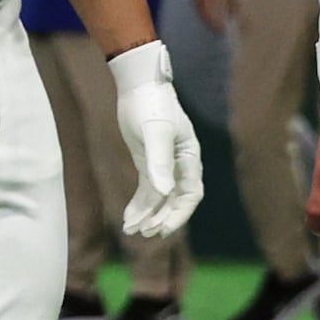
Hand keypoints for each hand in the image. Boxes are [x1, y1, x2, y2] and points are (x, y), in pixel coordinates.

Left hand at [111, 40, 207, 248]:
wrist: (138, 86)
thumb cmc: (152, 105)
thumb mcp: (155, 133)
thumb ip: (159, 162)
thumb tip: (164, 191)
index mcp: (190, 158)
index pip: (190, 195)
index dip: (179, 214)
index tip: (163, 229)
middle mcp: (180, 165)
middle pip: (174, 201)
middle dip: (160, 218)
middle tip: (144, 233)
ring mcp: (164, 165)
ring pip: (159, 198)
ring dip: (148, 215)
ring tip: (132, 230)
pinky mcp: (148, 162)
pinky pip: (147, 190)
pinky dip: (139, 204)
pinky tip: (129, 217)